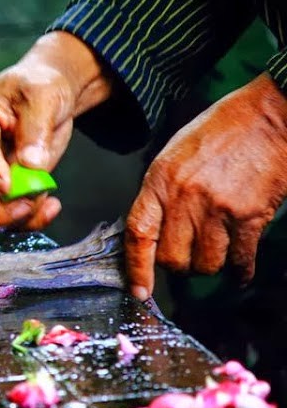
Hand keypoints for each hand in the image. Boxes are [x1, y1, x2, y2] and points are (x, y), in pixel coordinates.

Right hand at [0, 31, 111, 229]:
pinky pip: (8, 217)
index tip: (8, 184)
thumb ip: (36, 128)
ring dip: (19, 219)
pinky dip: (30, 219)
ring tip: (48, 200)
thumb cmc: (38, 87)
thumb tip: (31, 165)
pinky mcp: (3, 189)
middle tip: (28, 205)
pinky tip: (51, 205)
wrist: (47, 96)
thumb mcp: (42, 95)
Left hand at [126, 73, 286, 299]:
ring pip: (205, 264)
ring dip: (209, 267)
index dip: (137, 268)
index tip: (139, 291)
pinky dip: (240, 271)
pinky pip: (240, 259)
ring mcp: (217, 208)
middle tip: (187, 257)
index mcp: (160, 181)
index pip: (139, 234)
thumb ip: (160, 194)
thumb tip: (151, 232)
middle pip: (173, 258)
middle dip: (179, 266)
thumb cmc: (220, 133)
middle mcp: (184, 198)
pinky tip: (240, 270)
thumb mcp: (174, 156)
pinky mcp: (249, 215)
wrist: (269, 116)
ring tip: (214, 253)